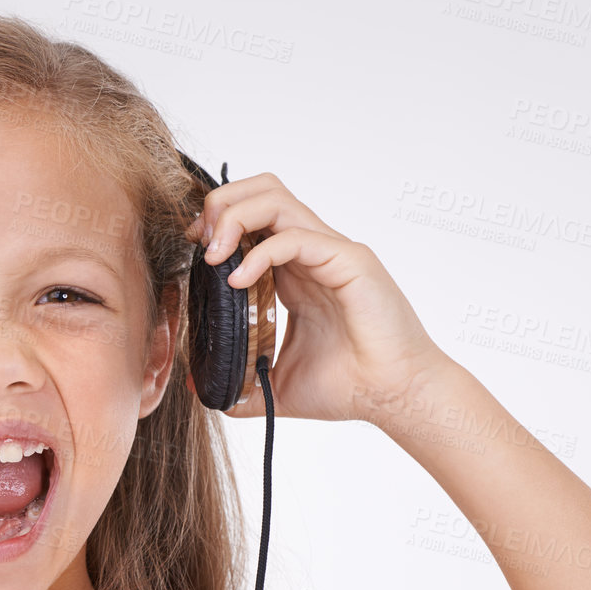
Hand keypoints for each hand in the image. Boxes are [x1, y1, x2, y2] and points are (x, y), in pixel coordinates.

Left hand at [184, 171, 451, 422]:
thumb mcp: (276, 385)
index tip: (195, 250)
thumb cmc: (349, 386)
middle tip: (200, 243)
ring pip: (276, 200)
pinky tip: (239, 281)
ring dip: (234, 218)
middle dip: (221, 205)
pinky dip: (259, 253)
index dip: (218, 222)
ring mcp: (332, 252)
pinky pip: (295, 238)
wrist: (395, 398)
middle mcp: (313, 253)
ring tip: (213, 255)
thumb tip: (198, 389)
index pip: (254, 218)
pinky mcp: (350, 262)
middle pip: (262, 191)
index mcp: (296, 272)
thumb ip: (238, 383)